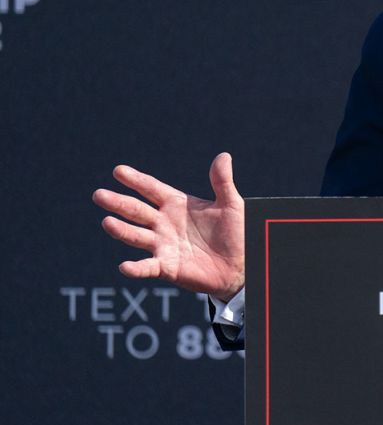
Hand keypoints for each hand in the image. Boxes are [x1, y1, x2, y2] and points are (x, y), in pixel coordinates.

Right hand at [92, 153, 245, 300]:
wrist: (241, 265)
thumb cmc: (235, 233)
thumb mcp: (231, 205)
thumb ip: (222, 182)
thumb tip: (223, 156)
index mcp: (177, 205)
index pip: (152, 189)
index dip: (136, 180)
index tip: (118, 171)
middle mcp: (165, 224)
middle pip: (137, 210)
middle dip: (118, 202)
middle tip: (99, 194)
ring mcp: (163, 245)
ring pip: (136, 236)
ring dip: (121, 230)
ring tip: (107, 222)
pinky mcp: (167, 267)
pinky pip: (148, 267)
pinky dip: (135, 268)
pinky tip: (124, 266)